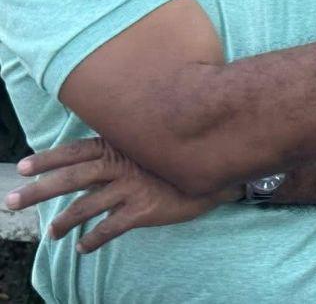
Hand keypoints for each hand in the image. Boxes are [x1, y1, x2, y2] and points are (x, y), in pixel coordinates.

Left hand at [5, 137, 231, 252]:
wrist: (214, 173)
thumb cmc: (177, 160)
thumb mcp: (147, 148)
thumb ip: (120, 153)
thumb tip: (91, 162)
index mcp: (120, 147)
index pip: (76, 152)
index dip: (48, 160)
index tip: (22, 167)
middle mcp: (121, 165)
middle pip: (71, 178)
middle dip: (39, 191)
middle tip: (12, 202)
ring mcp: (131, 187)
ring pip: (86, 206)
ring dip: (64, 222)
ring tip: (52, 234)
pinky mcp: (142, 210)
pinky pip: (109, 228)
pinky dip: (92, 240)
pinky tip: (83, 248)